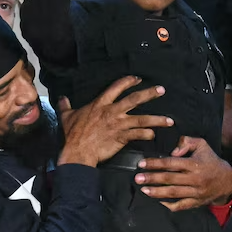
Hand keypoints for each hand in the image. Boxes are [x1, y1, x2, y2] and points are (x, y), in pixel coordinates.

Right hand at [57, 76, 173, 167]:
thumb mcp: (67, 117)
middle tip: (161, 90)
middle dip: (149, 94)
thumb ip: (66, 106)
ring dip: (157, 119)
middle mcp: (112, 111)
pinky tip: (154, 135)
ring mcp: (119, 124)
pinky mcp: (122, 137)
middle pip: (134, 99)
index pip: (117, 87)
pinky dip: (147, 134)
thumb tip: (61, 98)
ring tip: (170, 120)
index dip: (128, 81)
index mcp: (100, 103)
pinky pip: (139, 134)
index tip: (138, 79)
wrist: (77, 152)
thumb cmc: (72, 135)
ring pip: (142, 118)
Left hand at [135, 136, 231, 211]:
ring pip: (173, 193)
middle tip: (137, 178)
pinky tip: (157, 201)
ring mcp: (195, 193)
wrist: (226, 181)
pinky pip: (180, 206)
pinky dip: (168, 205)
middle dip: (152, 179)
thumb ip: (187, 142)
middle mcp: (195, 179)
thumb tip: (172, 152)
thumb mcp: (202, 145)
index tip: (142, 164)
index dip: (155, 163)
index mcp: (194, 164)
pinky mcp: (196, 203)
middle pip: (169, 179)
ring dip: (156, 192)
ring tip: (143, 190)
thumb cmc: (210, 160)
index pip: (171, 163)